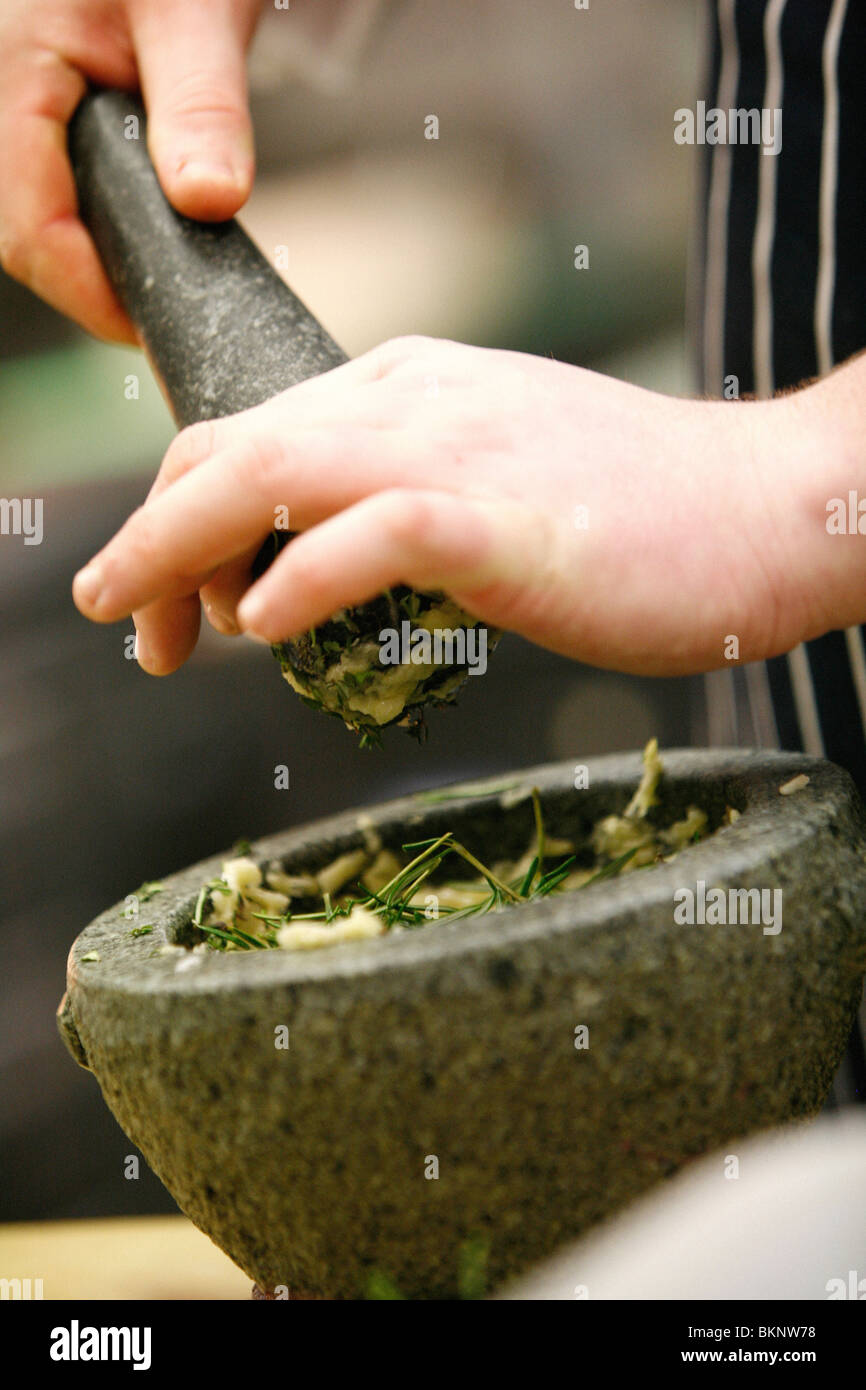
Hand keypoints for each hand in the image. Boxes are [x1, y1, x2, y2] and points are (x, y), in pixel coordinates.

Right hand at [0, 0, 261, 341]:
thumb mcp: (194, 15)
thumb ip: (202, 107)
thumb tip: (210, 200)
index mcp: (10, 75)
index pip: (31, 231)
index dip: (94, 295)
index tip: (154, 327)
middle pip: (24, 231)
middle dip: (94, 280)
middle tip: (167, 308)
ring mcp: (6, 107)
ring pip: (30, 211)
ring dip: (93, 248)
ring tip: (159, 269)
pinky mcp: (25, 109)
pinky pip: (45, 182)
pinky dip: (92, 213)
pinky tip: (141, 219)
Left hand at [71, 335, 834, 677]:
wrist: (768, 508)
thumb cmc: (637, 518)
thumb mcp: (491, 481)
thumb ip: (401, 504)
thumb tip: (318, 571)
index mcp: (407, 386)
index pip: (248, 432)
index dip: (177, 517)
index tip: (166, 604)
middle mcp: (415, 398)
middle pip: (227, 448)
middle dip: (149, 543)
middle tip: (124, 626)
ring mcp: (458, 452)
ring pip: (269, 475)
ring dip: (183, 557)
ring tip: (157, 637)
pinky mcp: (505, 520)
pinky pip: (372, 533)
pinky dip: (300, 578)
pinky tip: (265, 628)